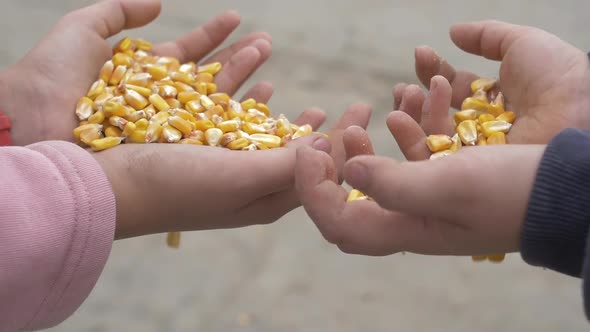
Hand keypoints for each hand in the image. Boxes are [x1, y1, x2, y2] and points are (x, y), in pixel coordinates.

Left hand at [0, 0, 272, 145]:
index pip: (186, 53)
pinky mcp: (171, 149)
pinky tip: (256, 101)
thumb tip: (158, 3)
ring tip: (266, 59)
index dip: (211, 36)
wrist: (29, 123)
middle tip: (266, 43)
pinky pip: (208, 131)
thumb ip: (119, 11)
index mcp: (142, 75)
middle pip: (207, 78)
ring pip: (213, 102)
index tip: (236, 19)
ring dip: (241, 78)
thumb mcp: (82, 29)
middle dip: (237, 58)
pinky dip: (234, 117)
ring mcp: (167, 127)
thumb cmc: (50, 76)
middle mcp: (160, 103)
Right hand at [94, 103, 370, 238]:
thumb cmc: (174, 186)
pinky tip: (265, 90)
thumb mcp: (238, 176)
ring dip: (290, 119)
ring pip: (269, 139)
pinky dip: (254, 106)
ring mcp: (224, 168)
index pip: (318, 172)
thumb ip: (286, 163)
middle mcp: (248, 187)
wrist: (106, 184)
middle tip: (355, 111)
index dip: (345, 144)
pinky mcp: (201, 149)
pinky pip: (237, 124)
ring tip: (313, 103)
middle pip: (299, 158)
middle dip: (328, 135)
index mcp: (265, 200)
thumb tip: (331, 148)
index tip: (365, 111)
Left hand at [295, 126, 543, 255]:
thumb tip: (349, 171)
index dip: (313, 190)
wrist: (561, 191)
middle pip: (348, 204)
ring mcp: (425, 203)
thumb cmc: (508, 193)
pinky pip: (408, 162)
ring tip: (361, 118)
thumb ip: (395, 184)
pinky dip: (400, 137)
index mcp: (403, 231)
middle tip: (325, 138)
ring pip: (376, 180)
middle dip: (328, 170)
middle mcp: (408, 222)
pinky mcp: (442, 182)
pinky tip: (404, 108)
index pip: (337, 223)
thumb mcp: (450, 186)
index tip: (310, 151)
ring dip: (362, 149)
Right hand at [388, 20, 589, 159]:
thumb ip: (486, 36)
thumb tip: (452, 32)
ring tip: (406, 96)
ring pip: (432, 138)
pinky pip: (433, 162)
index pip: (456, 87)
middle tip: (405, 86)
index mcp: (495, 100)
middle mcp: (483, 127)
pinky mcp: (467, 176)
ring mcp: (476, 154)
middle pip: (439, 114)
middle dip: (417, 98)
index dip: (436, 71)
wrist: (576, 118)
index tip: (420, 54)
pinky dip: (413, 141)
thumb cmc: (558, 80)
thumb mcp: (522, 45)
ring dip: (413, 116)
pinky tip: (399, 119)